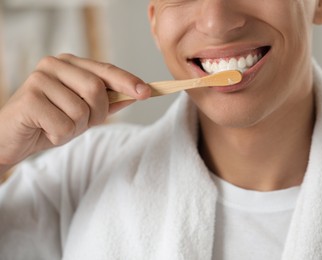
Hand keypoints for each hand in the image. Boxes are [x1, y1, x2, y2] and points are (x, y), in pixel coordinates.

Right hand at [0, 54, 150, 167]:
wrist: (12, 139)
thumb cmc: (50, 122)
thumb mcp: (84, 113)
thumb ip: (108, 102)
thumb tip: (136, 95)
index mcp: (70, 64)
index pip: (106, 70)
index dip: (128, 81)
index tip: (147, 92)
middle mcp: (54, 65)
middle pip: (96, 89)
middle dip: (96, 113)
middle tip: (81, 123)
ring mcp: (39, 79)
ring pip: (81, 111)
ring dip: (75, 128)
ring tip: (57, 126)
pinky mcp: (29, 98)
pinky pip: (64, 125)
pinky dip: (60, 136)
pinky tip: (45, 131)